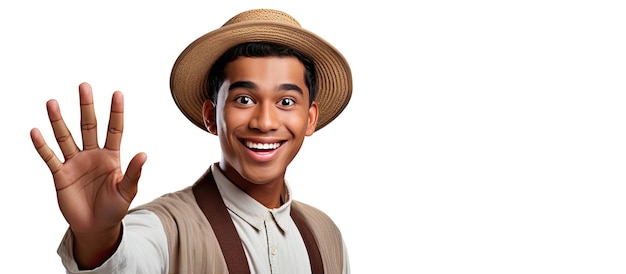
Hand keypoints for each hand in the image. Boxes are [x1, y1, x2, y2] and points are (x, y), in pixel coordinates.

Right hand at [30, 82, 146, 234]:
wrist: (96, 226)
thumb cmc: (115, 208)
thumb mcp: (127, 191)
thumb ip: (134, 173)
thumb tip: (144, 154)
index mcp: (112, 156)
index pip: (115, 129)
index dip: (116, 112)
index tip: (117, 93)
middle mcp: (92, 154)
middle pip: (89, 126)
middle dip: (86, 107)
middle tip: (84, 86)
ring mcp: (75, 163)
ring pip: (66, 137)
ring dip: (59, 121)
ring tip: (53, 102)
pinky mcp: (60, 175)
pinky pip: (50, 157)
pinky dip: (42, 145)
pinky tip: (35, 131)